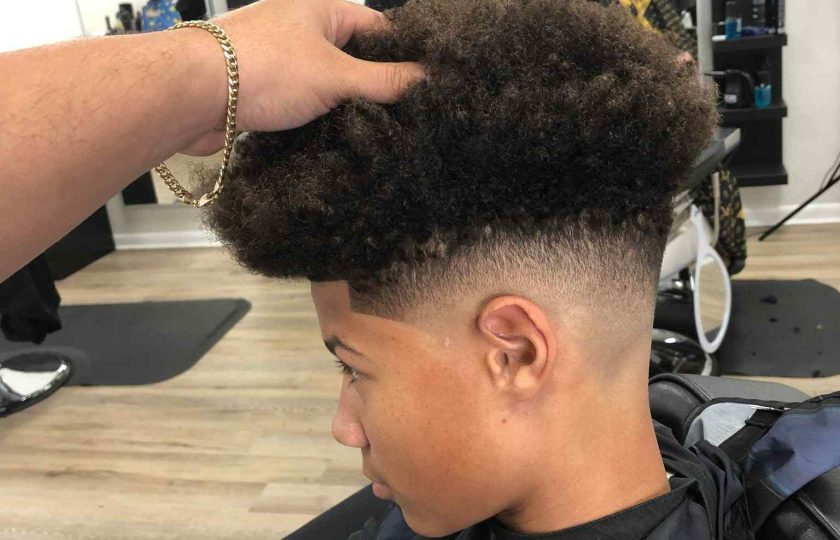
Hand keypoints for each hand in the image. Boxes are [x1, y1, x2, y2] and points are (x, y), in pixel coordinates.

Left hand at [182, 0, 424, 154]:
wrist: (191, 94)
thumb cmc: (262, 68)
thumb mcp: (336, 75)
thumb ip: (384, 81)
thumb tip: (428, 79)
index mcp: (321, 10)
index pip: (377, 28)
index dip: (402, 53)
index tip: (424, 83)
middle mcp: (299, 30)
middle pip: (352, 59)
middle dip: (372, 87)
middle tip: (402, 117)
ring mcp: (279, 61)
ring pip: (325, 86)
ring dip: (342, 108)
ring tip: (372, 134)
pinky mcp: (262, 91)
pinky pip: (300, 105)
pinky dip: (316, 121)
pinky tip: (333, 141)